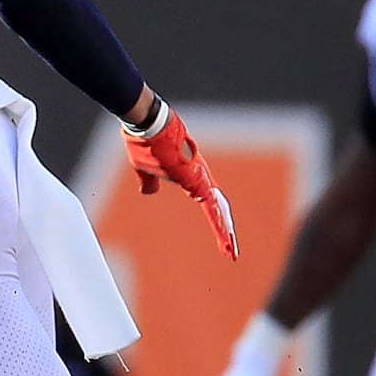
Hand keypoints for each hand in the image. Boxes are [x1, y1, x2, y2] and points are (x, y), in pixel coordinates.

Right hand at [121, 98, 238, 259]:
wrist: (147, 124)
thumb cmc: (144, 142)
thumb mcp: (143, 168)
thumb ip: (149, 181)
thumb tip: (149, 192)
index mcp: (189, 176)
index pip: (206, 203)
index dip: (214, 220)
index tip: (221, 237)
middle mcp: (199, 177)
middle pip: (216, 208)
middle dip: (224, 231)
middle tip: (231, 252)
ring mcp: (199, 177)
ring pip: (217, 209)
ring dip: (224, 231)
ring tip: (230, 250)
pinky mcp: (195, 177)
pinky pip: (211, 205)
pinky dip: (219, 222)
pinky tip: (226, 235)